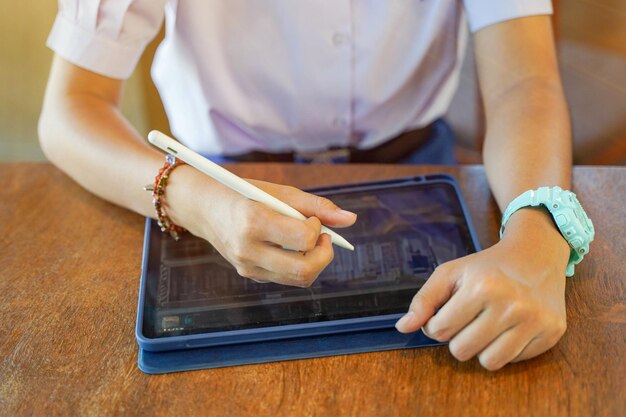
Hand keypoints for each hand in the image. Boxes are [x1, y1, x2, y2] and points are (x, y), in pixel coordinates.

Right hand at [165, 166, 356, 286]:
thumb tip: (350, 219)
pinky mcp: (248, 274)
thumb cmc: (241, 193)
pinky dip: (295, 264)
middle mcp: (248, 249)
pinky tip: (287, 246)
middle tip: (323, 238)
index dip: (317, 229)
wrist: (202, 207)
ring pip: (297, 278)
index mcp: (254, 221)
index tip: (312, 219)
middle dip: (324, 256)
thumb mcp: (277, 192)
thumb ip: (315, 205)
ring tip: (306, 240)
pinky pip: (284, 278)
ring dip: (312, 261)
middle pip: (304, 270)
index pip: (303, 239)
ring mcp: (247, 266)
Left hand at [395, 208, 570, 369]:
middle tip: (469, 319)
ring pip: (488, 362)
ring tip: (487, 326)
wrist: (537, 254)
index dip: (436, 325)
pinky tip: (509, 326)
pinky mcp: (551, 333)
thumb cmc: (487, 266)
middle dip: (458, 338)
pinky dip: (505, 348)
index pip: (439, 330)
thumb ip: (424, 300)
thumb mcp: (451, 273)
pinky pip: (514, 361)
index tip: (447, 313)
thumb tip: (403, 327)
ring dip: (481, 348)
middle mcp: (511, 305)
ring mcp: (534, 321)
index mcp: (482, 287)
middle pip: (461, 351)